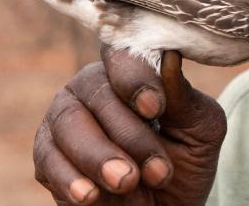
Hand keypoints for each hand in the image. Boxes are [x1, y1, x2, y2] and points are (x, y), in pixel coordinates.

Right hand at [33, 48, 226, 204]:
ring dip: (99, 156)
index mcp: (132, 71)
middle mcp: (93, 87)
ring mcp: (65, 118)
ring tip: (127, 183)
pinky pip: (49, 159)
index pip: (124, 56)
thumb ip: (185, 99)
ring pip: (69, 123)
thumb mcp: (200, 131)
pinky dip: (70, 178)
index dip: (136, 79)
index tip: (154, 108)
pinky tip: (90, 196)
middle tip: (157, 171)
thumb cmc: (184, 162)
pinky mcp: (48, 155)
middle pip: (98, 93)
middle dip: (129, 134)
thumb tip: (171, 56)